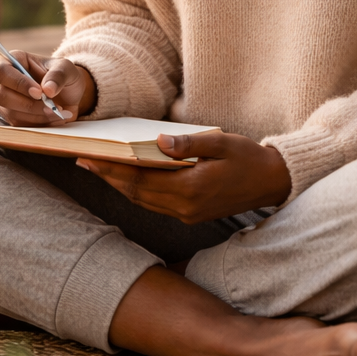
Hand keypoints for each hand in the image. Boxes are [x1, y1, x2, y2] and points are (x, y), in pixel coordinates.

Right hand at [0, 51, 96, 125]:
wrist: (68, 93)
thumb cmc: (62, 75)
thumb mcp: (66, 68)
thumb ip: (58, 75)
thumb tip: (48, 89)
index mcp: (13, 60)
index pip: (2, 71)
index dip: (18, 83)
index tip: (39, 93)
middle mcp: (3, 81)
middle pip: (1, 95)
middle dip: (29, 104)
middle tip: (52, 106)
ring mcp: (5, 100)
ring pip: (11, 113)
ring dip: (37, 115)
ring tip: (58, 112)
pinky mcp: (11, 116)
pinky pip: (19, 124)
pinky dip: (39, 123)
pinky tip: (54, 117)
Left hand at [79, 131, 291, 224]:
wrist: (273, 183)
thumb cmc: (248, 158)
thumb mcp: (221, 143)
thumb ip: (189, 143)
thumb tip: (158, 140)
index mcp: (192, 188)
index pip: (141, 180)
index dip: (112, 169)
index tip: (90, 157)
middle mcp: (186, 207)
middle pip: (136, 194)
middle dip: (108, 177)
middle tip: (83, 161)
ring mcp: (188, 215)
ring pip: (144, 202)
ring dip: (119, 186)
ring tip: (98, 169)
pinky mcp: (191, 215)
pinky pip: (156, 205)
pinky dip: (137, 192)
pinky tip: (127, 179)